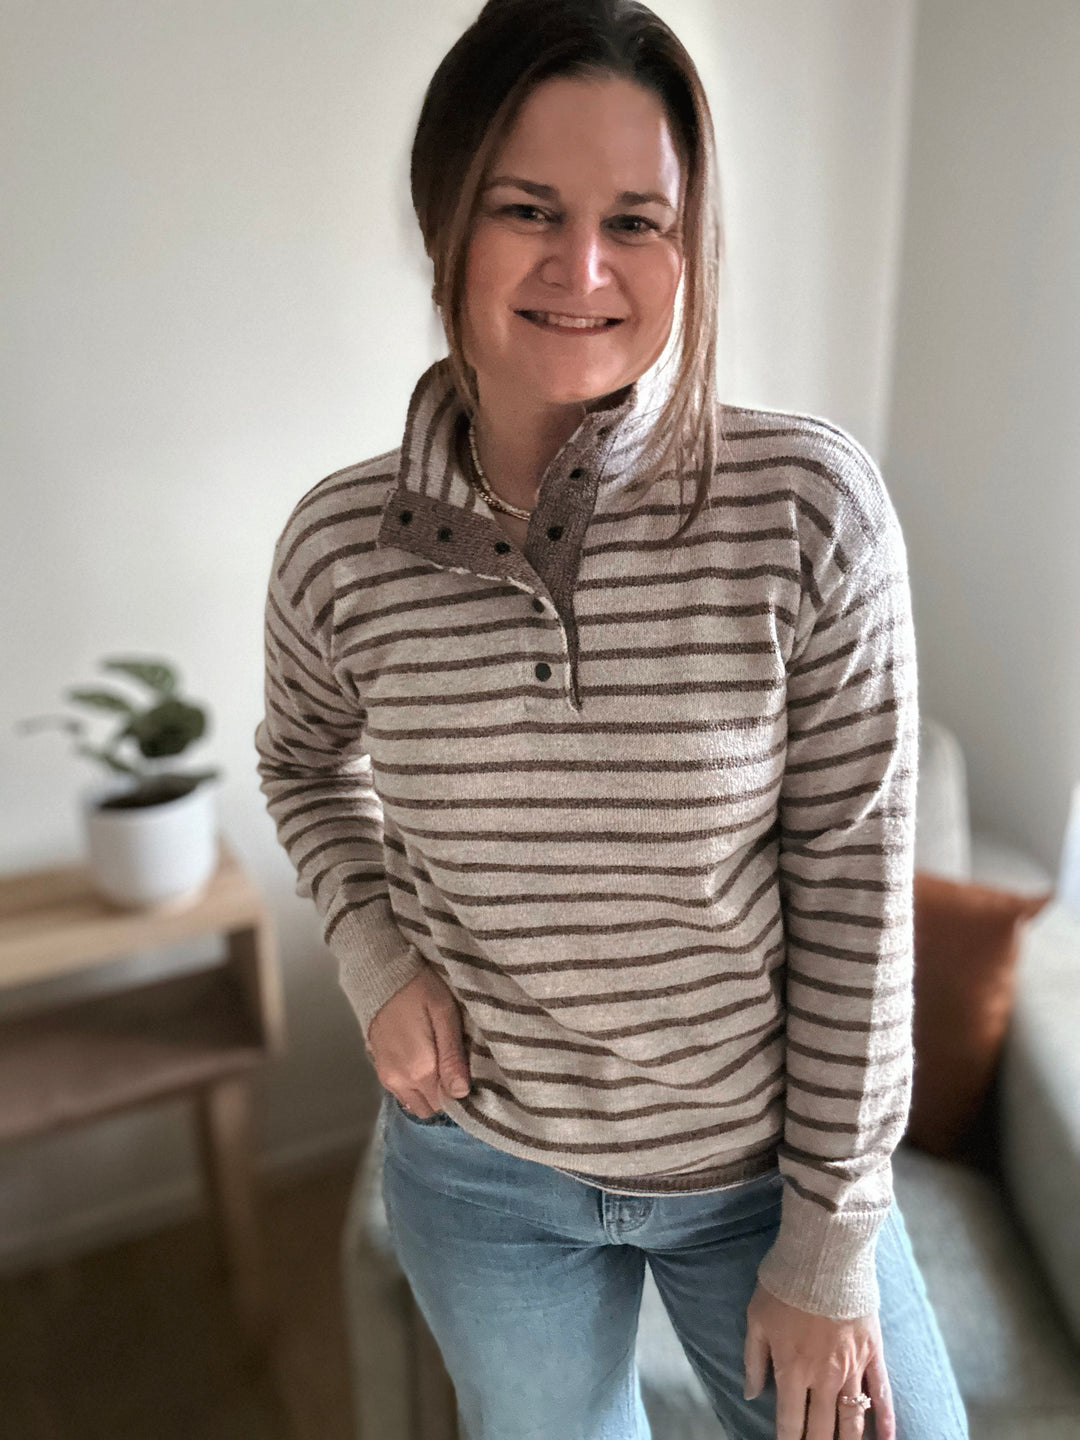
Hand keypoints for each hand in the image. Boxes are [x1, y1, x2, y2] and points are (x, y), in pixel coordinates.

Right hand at [365, 967, 470, 1116]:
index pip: (446, 1104)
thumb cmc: (420, 989)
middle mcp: (400, 1080)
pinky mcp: (379, 1068)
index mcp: (421, 1069)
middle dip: (444, 1096)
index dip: (459, 1094)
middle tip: (455, 1069)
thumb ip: (453, 1056)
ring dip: (427, 1092)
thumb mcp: (445, 1014)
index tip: (468, 1074)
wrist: (380, 974)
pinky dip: (413, 1086)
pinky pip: (401, 1092)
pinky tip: (422, 1062)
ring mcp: (386, 1076)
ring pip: (413, 1103)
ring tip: (440, 1065)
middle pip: (429, 1108)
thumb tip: (461, 1093)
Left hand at [743, 1281, 893, 1439]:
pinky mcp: (873, 1354)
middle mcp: (824, 1377)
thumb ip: (754, 1360)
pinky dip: (885, 1421)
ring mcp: (852, 1368)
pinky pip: (882, 1394)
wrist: (824, 1255)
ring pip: (852, 1419)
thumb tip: (751, 1393)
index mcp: (792, 1370)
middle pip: (823, 1428)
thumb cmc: (784, 1285)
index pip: (790, 1422)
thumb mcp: (756, 1319)